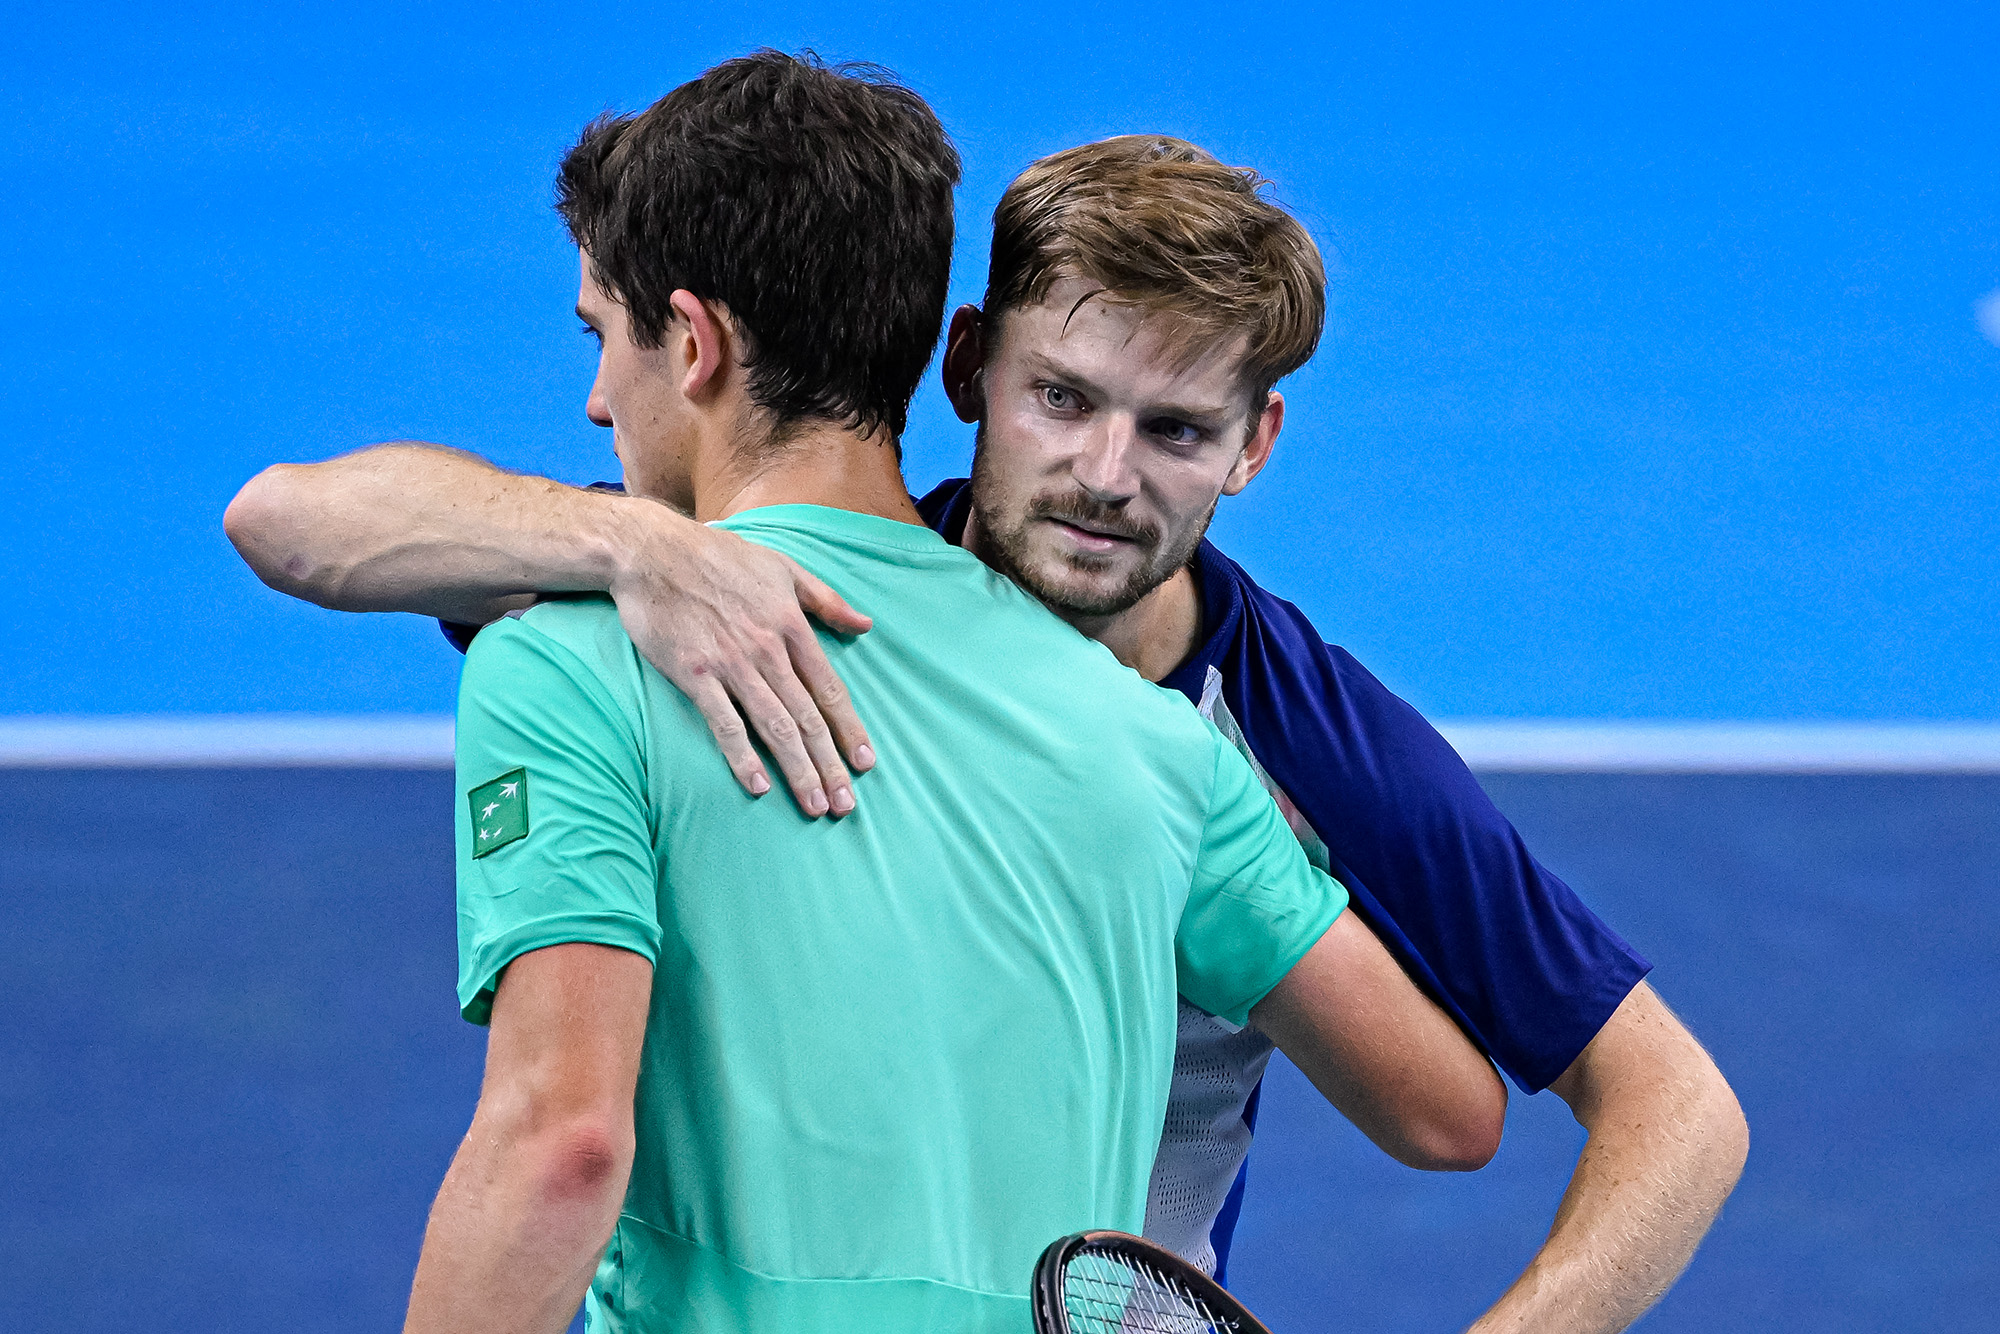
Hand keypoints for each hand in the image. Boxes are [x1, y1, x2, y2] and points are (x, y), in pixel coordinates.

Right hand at [608, 507, 873, 815]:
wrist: (651, 552)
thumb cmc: (719, 557)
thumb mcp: (782, 567)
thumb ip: (826, 600)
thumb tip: (866, 624)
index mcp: (791, 625)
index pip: (829, 689)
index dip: (850, 729)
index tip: (866, 763)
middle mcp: (767, 649)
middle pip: (807, 718)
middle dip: (830, 764)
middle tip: (846, 804)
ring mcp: (731, 664)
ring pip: (774, 727)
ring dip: (798, 770)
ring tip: (816, 805)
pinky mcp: (694, 675)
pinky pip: (724, 724)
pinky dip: (743, 757)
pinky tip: (759, 786)